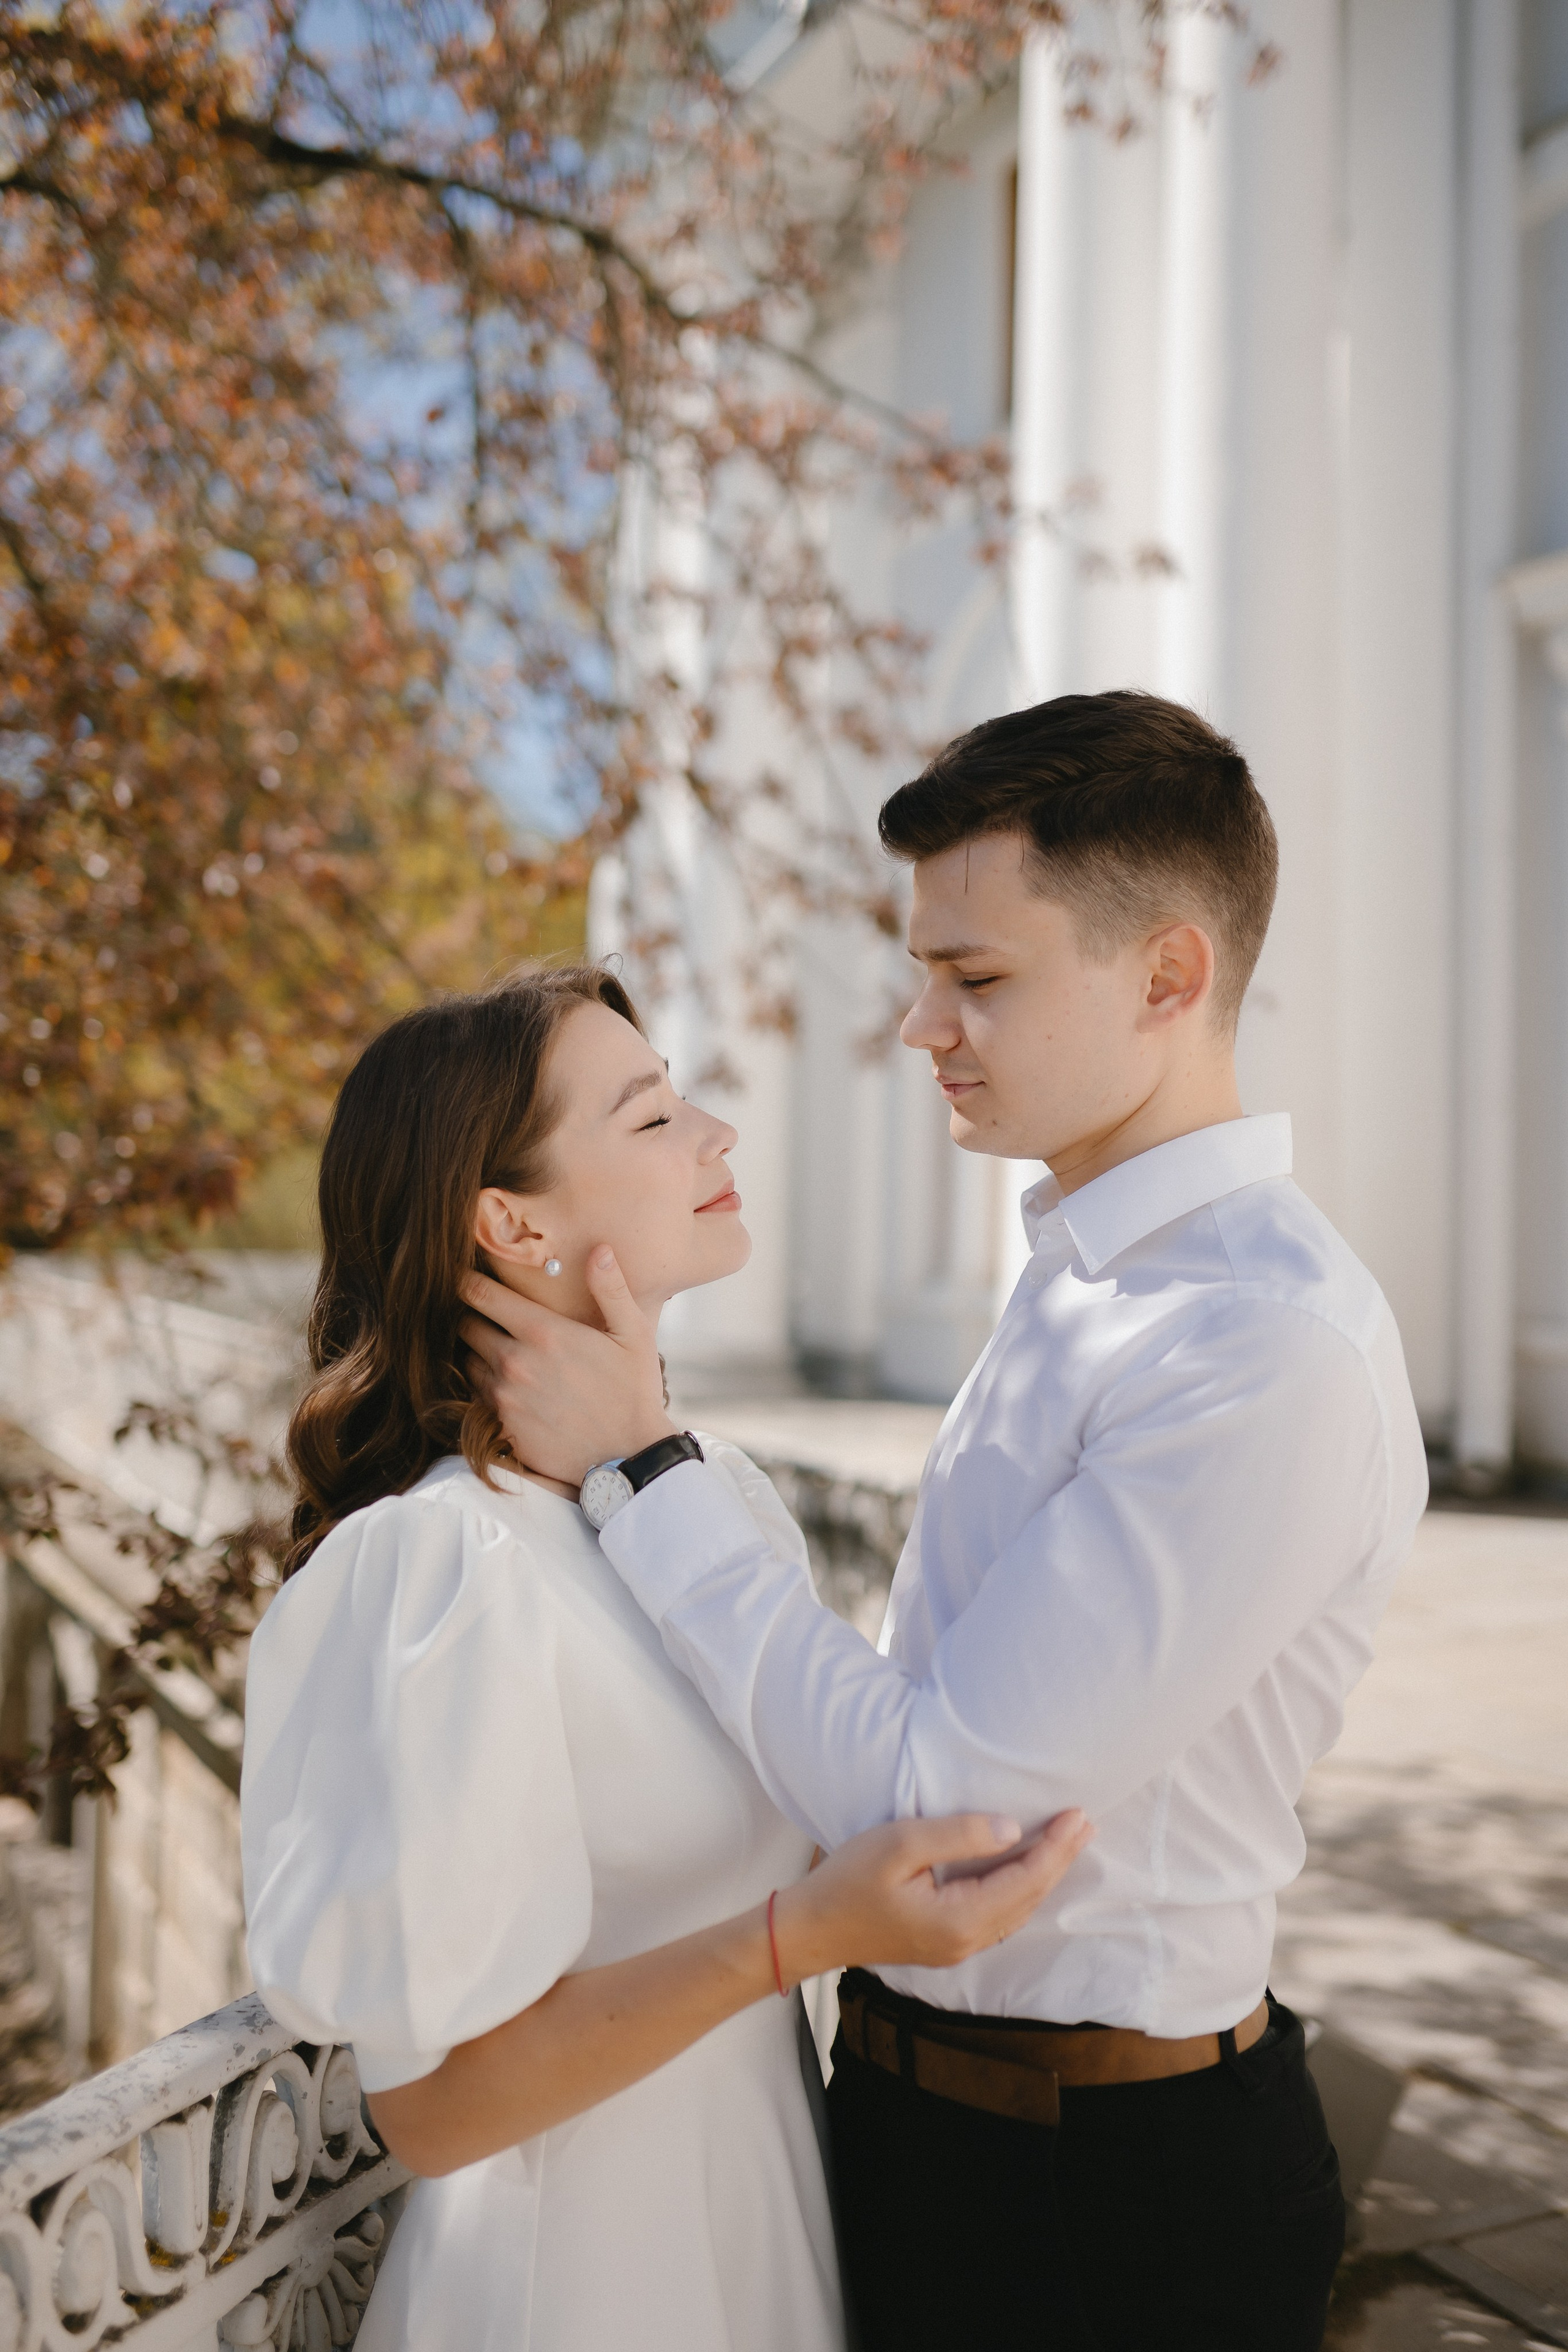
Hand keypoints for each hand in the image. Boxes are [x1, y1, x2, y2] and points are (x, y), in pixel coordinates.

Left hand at [459, 1250, 674, 1487]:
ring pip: (467, 1363)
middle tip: (489, 1316)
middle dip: (474, 1317)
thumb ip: (611, 1289)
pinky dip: (484, 1389)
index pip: (479, 1294)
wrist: (629, 1458)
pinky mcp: (502, 1428)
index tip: (468, 1277)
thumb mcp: (633, 1334)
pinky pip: (476, 1399)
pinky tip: (508, 1388)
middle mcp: (514, 1362)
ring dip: (477, 1354)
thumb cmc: (634, 1391)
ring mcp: (504, 1398)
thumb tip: (598, 1248)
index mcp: (542, 1332)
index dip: (468, 1281)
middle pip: (466, 1326)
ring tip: (499, 1352)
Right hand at [772, 1810, 1094, 1982]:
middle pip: (1029, 1897)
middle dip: (1060, 1859)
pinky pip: (1000, 1915)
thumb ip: (957, 1835)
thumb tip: (1012, 1830)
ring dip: (1044, 1874)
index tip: (1077, 1815)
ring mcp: (957, 1947)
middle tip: (1086, 1822)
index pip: (1024, 1880)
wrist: (810, 1929)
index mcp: (960, 1920)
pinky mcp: (946, 1943)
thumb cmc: (847, 1881)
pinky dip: (1021, 1888)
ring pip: (1017, 1910)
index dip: (1055, 1847)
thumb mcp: (899, 1844)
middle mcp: (967, 1941)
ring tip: (1067, 1841)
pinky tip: (1027, 1869)